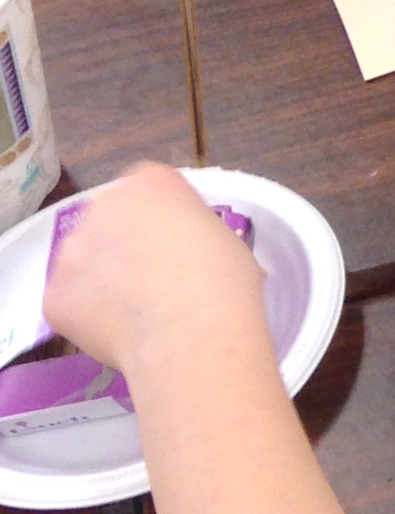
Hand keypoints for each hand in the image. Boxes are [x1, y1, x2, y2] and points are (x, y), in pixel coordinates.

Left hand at [43, 165, 269, 384]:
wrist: (192, 332)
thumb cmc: (223, 279)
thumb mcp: (218, 235)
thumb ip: (184, 231)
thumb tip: (175, 257)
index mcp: (150, 181)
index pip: (145, 189)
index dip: (157, 219)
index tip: (171, 243)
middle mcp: (104, 205)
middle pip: (107, 219)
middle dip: (122, 244)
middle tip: (149, 277)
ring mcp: (72, 249)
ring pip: (84, 260)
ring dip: (101, 278)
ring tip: (133, 311)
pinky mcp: (53, 293)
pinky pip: (70, 300)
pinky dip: (87, 314)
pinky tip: (117, 329)